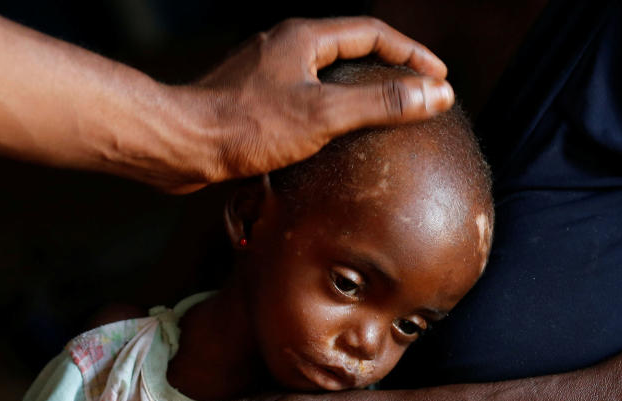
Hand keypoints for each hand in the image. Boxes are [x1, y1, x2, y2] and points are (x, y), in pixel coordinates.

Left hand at [179, 16, 453, 190]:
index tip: (439, 76)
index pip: (373, 34)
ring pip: (326, 73)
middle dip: (388, 67)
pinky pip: (305, 95)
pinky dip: (332, 109)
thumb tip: (436, 94)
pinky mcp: (253, 100)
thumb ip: (381, 103)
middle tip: (417, 91)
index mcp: (304, 39)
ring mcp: (267, 73)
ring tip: (385, 113)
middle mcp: (285, 47)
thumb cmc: (246, 127)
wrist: (182, 145)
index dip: (411, 53)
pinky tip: (335, 137)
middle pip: (350, 48)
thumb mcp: (324, 115)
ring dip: (359, 88)